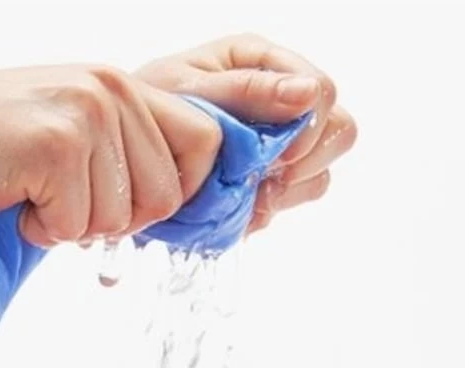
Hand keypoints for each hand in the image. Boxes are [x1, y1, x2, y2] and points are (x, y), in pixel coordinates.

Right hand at [0, 65, 221, 246]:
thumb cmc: (0, 144)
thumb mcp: (80, 131)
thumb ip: (130, 154)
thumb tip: (180, 206)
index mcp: (126, 87)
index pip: (206, 142)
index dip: (183, 190)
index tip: (138, 207)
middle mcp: (113, 90)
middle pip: (165, 196)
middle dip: (118, 222)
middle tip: (69, 206)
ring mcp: (85, 114)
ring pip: (118, 219)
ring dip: (72, 227)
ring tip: (34, 195)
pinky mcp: (54, 145)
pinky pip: (75, 224)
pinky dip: (42, 230)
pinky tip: (16, 201)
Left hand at [136, 34, 356, 233]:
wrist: (126, 153)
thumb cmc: (149, 108)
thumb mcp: (190, 91)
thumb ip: (248, 90)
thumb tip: (309, 91)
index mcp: (263, 63)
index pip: (323, 92)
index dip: (307, 129)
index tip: (274, 156)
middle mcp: (282, 98)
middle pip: (338, 131)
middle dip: (305, 162)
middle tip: (263, 177)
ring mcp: (281, 142)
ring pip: (322, 171)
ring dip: (288, 189)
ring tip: (246, 191)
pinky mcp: (273, 178)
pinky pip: (296, 199)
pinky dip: (271, 207)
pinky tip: (241, 204)